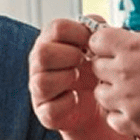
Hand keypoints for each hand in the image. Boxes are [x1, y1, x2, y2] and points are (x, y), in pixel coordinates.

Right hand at [28, 17, 107, 134]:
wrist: (100, 104)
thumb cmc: (95, 71)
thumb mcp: (99, 46)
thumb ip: (98, 30)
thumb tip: (96, 27)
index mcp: (51, 42)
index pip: (56, 28)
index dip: (78, 32)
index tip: (91, 43)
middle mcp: (39, 64)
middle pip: (42, 53)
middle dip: (69, 56)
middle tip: (84, 61)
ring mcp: (39, 89)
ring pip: (41, 82)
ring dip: (65, 79)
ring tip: (79, 79)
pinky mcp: (45, 112)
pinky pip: (49, 109)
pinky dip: (66, 103)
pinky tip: (76, 98)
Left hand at [87, 27, 139, 138]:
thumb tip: (127, 43)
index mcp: (131, 46)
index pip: (96, 40)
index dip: (104, 43)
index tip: (114, 47)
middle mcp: (123, 72)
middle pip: (96, 67)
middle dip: (109, 66)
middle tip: (129, 70)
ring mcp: (128, 100)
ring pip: (100, 94)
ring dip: (112, 91)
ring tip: (134, 91)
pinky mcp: (136, 123)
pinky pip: (112, 119)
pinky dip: (120, 115)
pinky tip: (137, 109)